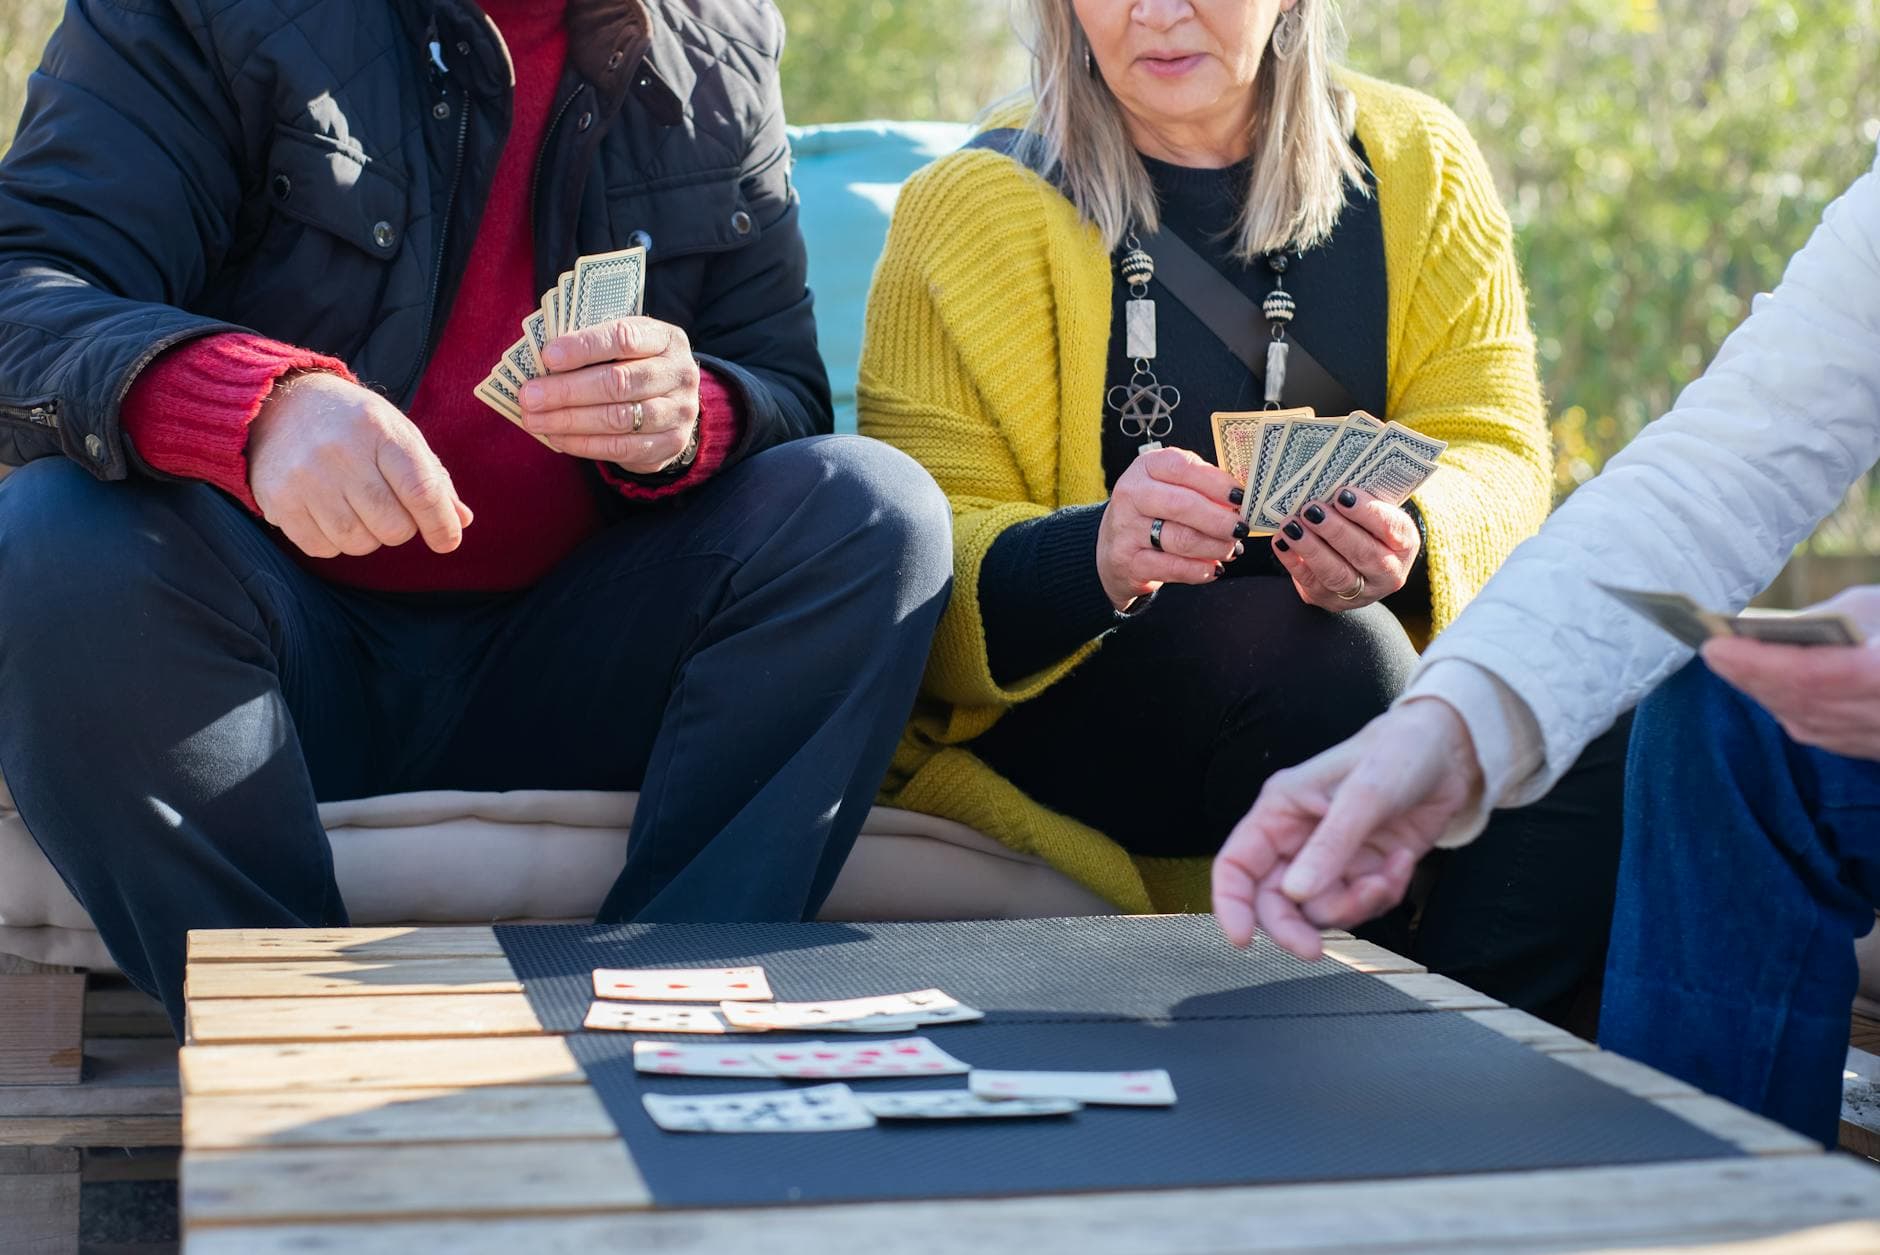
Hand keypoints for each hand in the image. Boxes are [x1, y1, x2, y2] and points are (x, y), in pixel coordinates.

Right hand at [248, 372, 471, 559]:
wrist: (281, 404)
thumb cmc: (354, 425)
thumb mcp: (399, 434)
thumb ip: (432, 477)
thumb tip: (460, 520)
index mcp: (379, 431)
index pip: (421, 490)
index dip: (441, 524)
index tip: (447, 540)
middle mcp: (341, 452)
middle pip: (392, 526)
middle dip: (401, 529)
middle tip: (389, 510)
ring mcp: (306, 477)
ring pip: (357, 542)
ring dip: (367, 537)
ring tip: (357, 508)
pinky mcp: (278, 499)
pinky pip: (322, 548)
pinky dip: (334, 542)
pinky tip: (329, 514)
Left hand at [517, 316, 699, 472]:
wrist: (673, 405)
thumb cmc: (634, 367)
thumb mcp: (622, 348)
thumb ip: (591, 349)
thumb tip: (541, 364)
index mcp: (666, 339)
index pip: (624, 338)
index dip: (583, 347)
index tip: (547, 356)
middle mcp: (679, 374)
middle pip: (618, 382)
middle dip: (567, 390)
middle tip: (530, 396)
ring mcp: (679, 411)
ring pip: (618, 418)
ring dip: (569, 420)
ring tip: (534, 420)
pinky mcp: (670, 444)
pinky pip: (620, 447)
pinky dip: (583, 444)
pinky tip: (557, 437)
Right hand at [1097, 447, 1242, 609]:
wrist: (1111, 546)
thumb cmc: (1154, 511)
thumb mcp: (1171, 486)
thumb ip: (1203, 487)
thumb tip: (1241, 502)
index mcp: (1147, 467)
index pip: (1183, 468)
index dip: (1217, 483)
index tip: (1241, 498)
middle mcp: (1132, 494)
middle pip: (1182, 505)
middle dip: (1219, 520)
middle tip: (1241, 529)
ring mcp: (1126, 529)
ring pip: (1180, 539)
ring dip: (1214, 547)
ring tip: (1231, 549)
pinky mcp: (1127, 562)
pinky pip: (1171, 567)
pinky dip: (1198, 571)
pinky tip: (1212, 569)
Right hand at [1212, 699, 1481, 959]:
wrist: (1450, 753)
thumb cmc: (1398, 753)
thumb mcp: (1364, 797)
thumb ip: (1330, 847)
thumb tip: (1297, 895)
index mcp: (1280, 810)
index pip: (1236, 864)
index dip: (1230, 903)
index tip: (1242, 939)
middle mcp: (1298, 838)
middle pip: (1273, 900)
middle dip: (1293, 927)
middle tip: (1313, 951)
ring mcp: (1331, 857)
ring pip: (1320, 909)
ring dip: (1354, 906)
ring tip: (1385, 877)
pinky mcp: (1364, 869)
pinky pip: (1361, 904)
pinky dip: (1383, 894)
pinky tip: (1403, 862)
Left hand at [1271, 488, 1419, 610]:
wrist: (1360, 564)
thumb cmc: (1365, 526)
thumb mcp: (1373, 511)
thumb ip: (1357, 502)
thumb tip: (1326, 484)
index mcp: (1404, 543)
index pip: (1392, 528)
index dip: (1367, 512)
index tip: (1343, 495)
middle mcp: (1389, 573)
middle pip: (1364, 554)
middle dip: (1335, 530)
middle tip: (1311, 509)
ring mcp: (1361, 592)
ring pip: (1337, 574)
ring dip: (1311, 548)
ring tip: (1292, 525)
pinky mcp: (1331, 601)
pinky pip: (1311, 584)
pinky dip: (1293, 561)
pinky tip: (1281, 542)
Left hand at [1700, 584, 1879, 760]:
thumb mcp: (1878, 607)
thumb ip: (1833, 620)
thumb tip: (1774, 633)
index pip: (1813, 676)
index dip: (1760, 663)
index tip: (1716, 644)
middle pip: (1801, 701)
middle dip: (1751, 674)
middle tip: (1711, 649)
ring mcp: (1879, 739)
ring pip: (1807, 721)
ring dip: (1763, 691)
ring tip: (1728, 663)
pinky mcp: (1876, 749)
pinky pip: (1823, 731)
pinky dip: (1789, 707)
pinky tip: (1763, 686)